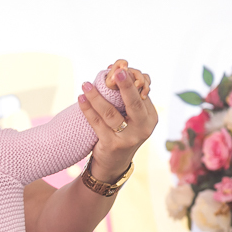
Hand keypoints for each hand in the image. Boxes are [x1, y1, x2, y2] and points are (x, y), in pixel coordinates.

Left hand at [79, 61, 157, 182]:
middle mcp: (143, 127)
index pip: (142, 93)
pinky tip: (81, 99)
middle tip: (118, 70)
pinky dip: (88, 110)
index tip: (119, 67)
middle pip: (134, 102)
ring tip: (86, 85)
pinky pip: (97, 124)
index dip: (131, 79)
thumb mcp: (132, 118)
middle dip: (126, 85)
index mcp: (150, 117)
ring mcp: (128, 138)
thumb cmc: (121, 134)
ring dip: (97, 97)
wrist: (113, 165)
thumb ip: (128, 98)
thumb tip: (114, 68)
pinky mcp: (112, 145)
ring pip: (111, 113)